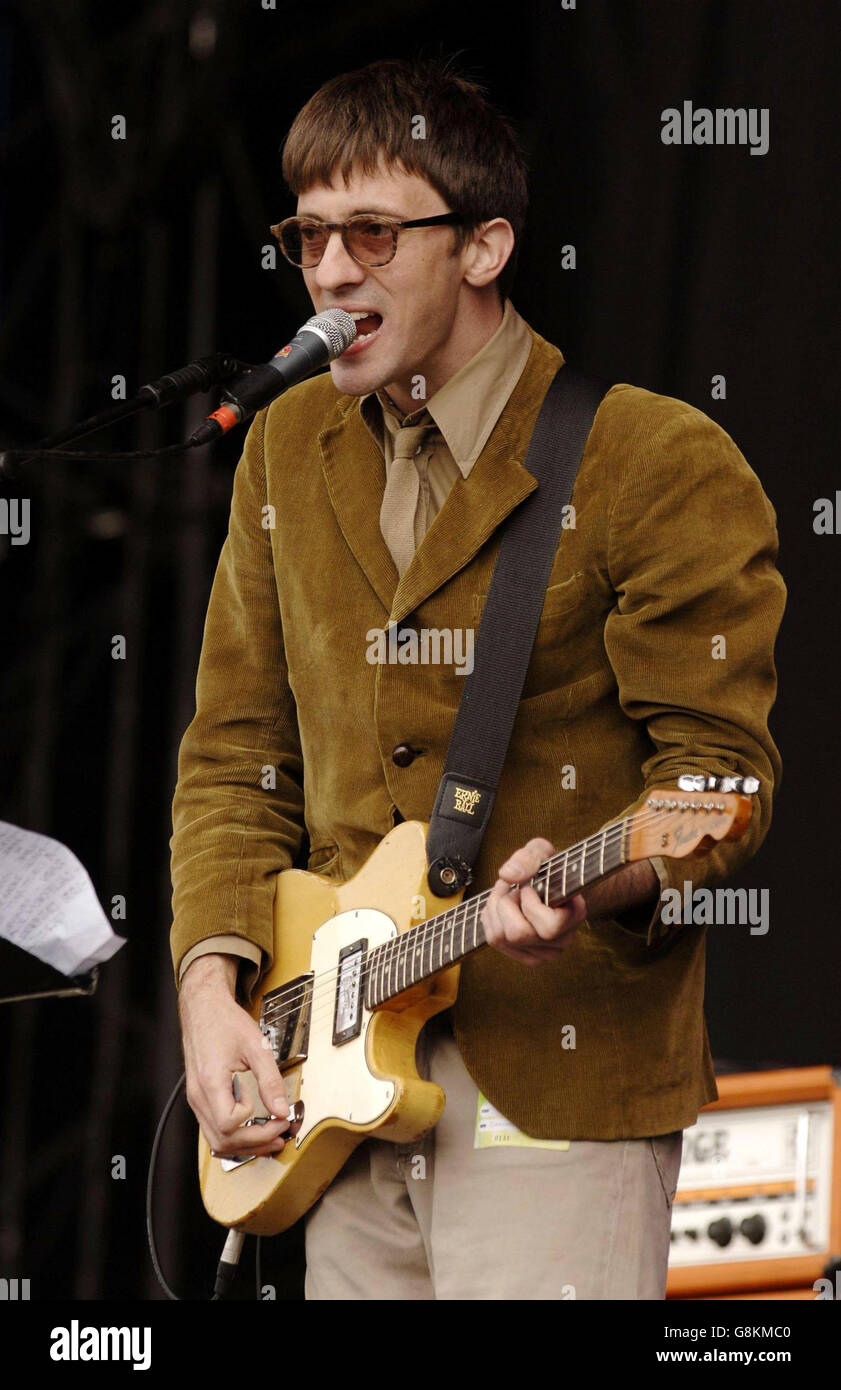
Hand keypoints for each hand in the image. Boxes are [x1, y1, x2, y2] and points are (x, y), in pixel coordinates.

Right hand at [178, 954, 290, 1157]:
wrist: (203, 1009)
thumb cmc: (224, 1022)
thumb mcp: (255, 1045)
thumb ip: (270, 1079)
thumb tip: (282, 1108)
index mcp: (210, 1082)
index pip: (228, 1122)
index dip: (253, 1122)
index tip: (274, 1112)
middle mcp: (199, 1096)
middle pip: (223, 1139)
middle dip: (256, 1142)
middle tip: (281, 1133)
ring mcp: (196, 1100)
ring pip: (216, 1140)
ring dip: (245, 1146)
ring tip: (271, 1140)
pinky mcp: (200, 1099)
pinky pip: (213, 1130)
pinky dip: (234, 1138)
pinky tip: (252, 1133)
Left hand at [480, 837, 587, 965]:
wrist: (553, 884)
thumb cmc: (549, 867)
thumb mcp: (542, 850)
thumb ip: (529, 857)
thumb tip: (507, 875)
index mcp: (574, 915)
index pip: (549, 927)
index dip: (529, 903)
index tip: (529, 887)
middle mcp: (562, 940)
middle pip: (518, 934)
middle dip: (506, 904)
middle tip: (513, 889)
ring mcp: (545, 953)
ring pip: (501, 938)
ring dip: (495, 908)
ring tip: (507, 893)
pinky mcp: (526, 956)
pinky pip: (494, 940)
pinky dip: (490, 918)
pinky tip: (502, 907)